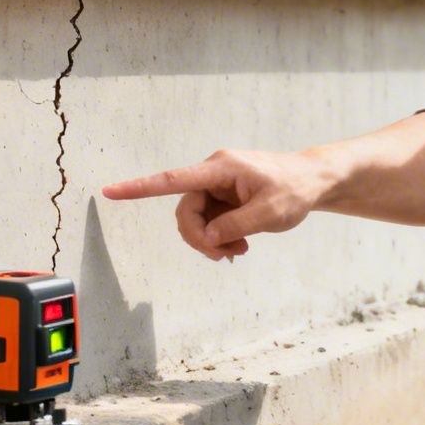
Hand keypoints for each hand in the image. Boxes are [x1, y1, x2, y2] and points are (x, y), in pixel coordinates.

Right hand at [101, 149, 329, 260]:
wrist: (315, 181)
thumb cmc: (295, 189)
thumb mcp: (270, 213)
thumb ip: (235, 226)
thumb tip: (207, 237)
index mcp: (221, 168)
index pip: (173, 179)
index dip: (139, 188)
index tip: (109, 191)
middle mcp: (214, 174)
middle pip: (186, 211)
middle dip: (201, 238)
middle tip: (226, 256)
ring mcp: (219, 187)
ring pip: (197, 220)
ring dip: (212, 241)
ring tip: (239, 250)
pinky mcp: (225, 198)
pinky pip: (210, 222)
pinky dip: (221, 237)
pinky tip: (240, 245)